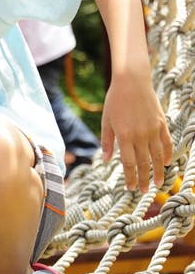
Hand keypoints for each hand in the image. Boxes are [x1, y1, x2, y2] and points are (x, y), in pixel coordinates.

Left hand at [101, 75, 172, 191]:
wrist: (132, 81)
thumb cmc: (115, 100)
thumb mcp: (107, 121)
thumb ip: (108, 142)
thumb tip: (107, 160)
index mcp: (125, 136)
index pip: (129, 163)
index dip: (130, 177)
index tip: (130, 188)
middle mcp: (140, 135)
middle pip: (144, 163)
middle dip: (143, 179)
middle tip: (143, 192)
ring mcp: (153, 129)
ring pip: (157, 156)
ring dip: (157, 172)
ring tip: (157, 184)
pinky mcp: (161, 123)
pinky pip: (166, 142)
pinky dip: (167, 154)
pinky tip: (166, 163)